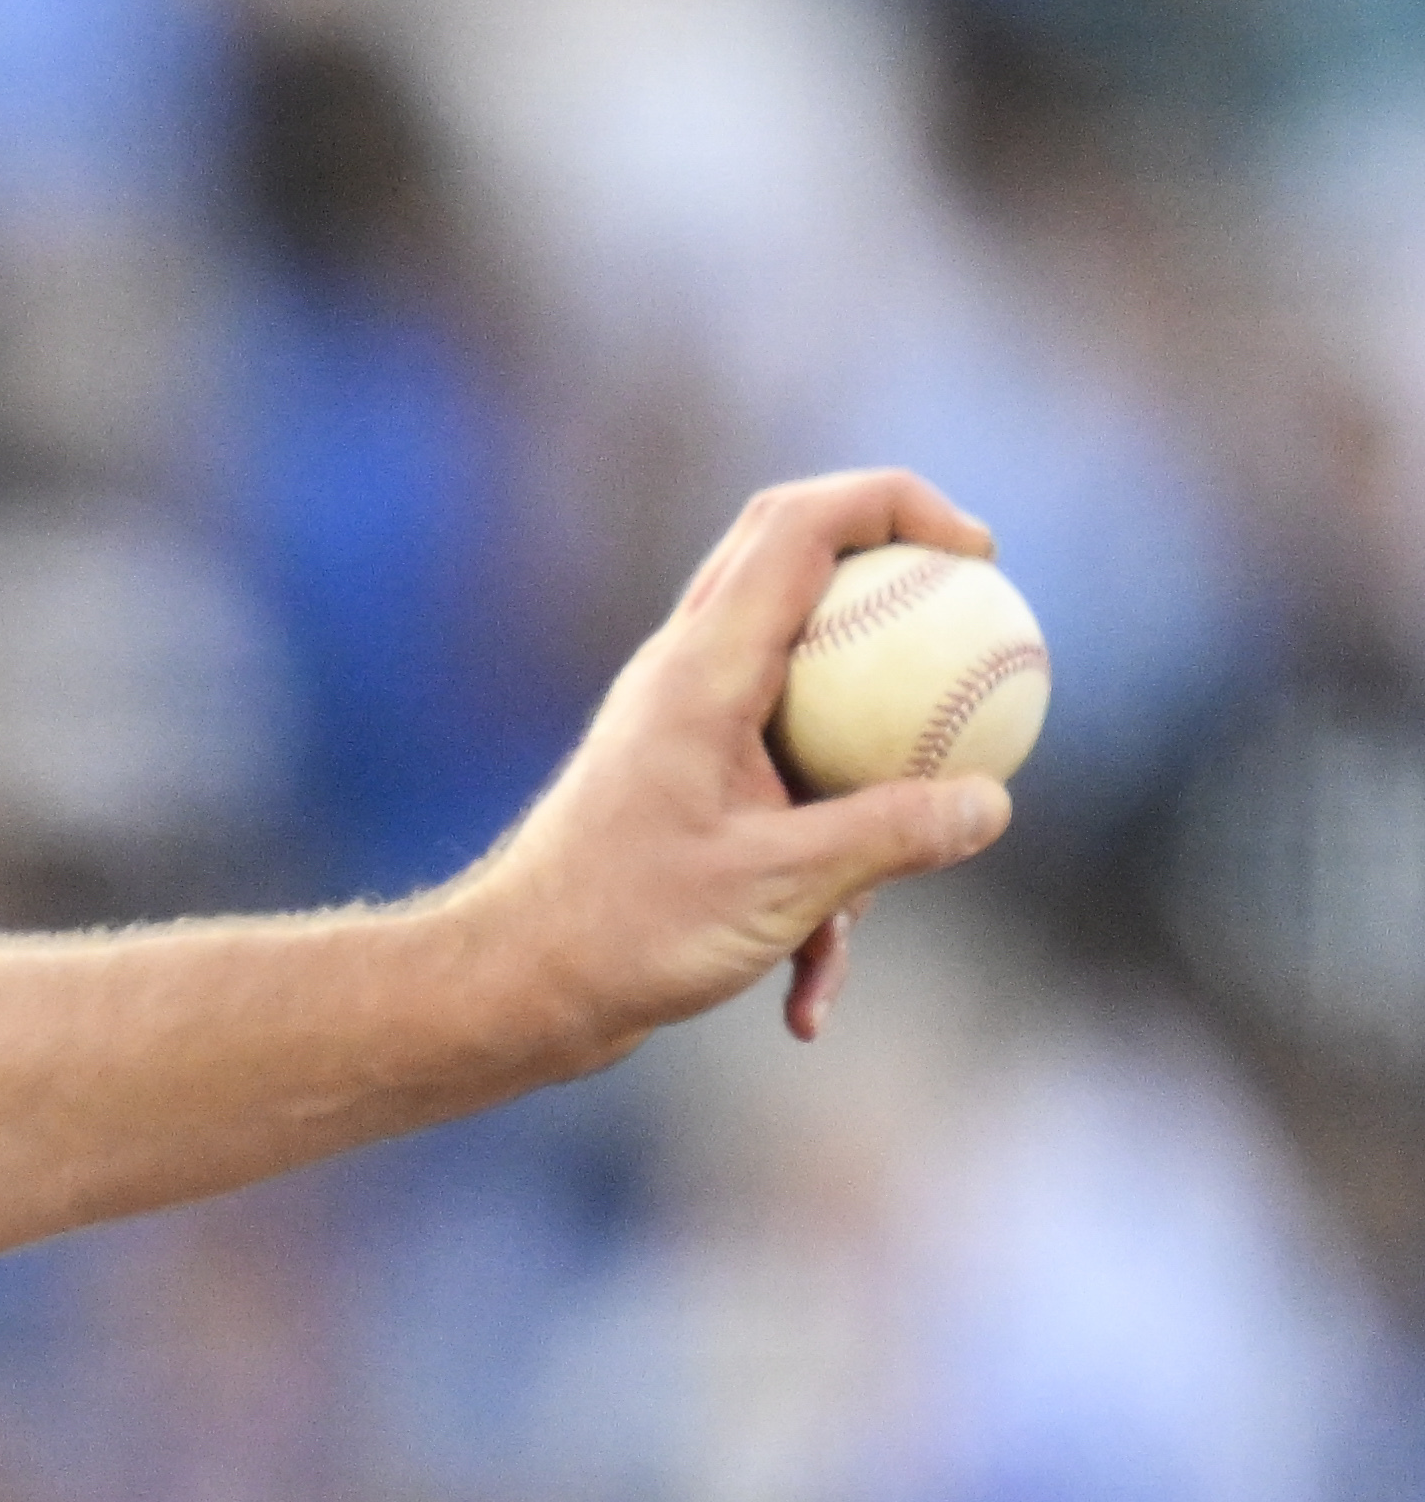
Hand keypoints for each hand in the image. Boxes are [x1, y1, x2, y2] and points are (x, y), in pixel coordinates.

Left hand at [458, 471, 1016, 1062]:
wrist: (510, 990)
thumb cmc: (622, 932)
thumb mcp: (777, 886)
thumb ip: (891, 835)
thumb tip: (991, 802)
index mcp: (701, 668)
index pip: (798, 526)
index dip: (895, 504)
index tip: (980, 552)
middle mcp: (686, 677)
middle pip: (799, 571)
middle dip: (896, 575)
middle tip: (983, 619)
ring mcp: (685, 731)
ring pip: (809, 704)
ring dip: (862, 784)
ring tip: (874, 898)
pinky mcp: (689, 793)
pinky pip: (783, 804)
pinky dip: (809, 890)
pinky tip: (810, 997)